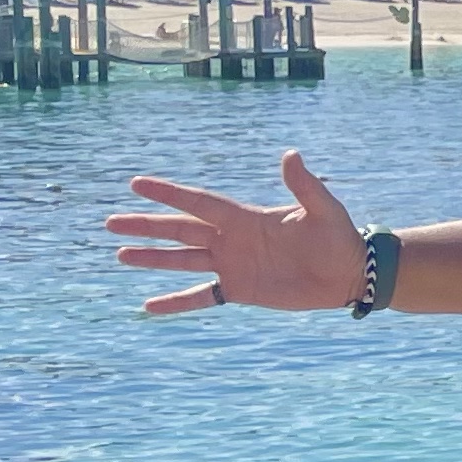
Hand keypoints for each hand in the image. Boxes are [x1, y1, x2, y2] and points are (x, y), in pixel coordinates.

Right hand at [108, 150, 364, 315]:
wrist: (350, 274)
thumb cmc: (339, 238)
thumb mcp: (323, 210)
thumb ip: (305, 185)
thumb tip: (291, 154)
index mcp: (246, 217)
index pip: (199, 203)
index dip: (169, 194)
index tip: (136, 184)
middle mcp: (232, 239)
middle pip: (180, 230)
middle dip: (147, 226)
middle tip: (111, 222)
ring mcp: (233, 265)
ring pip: (183, 260)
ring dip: (153, 259)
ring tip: (120, 255)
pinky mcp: (240, 290)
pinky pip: (202, 297)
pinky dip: (176, 302)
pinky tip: (148, 306)